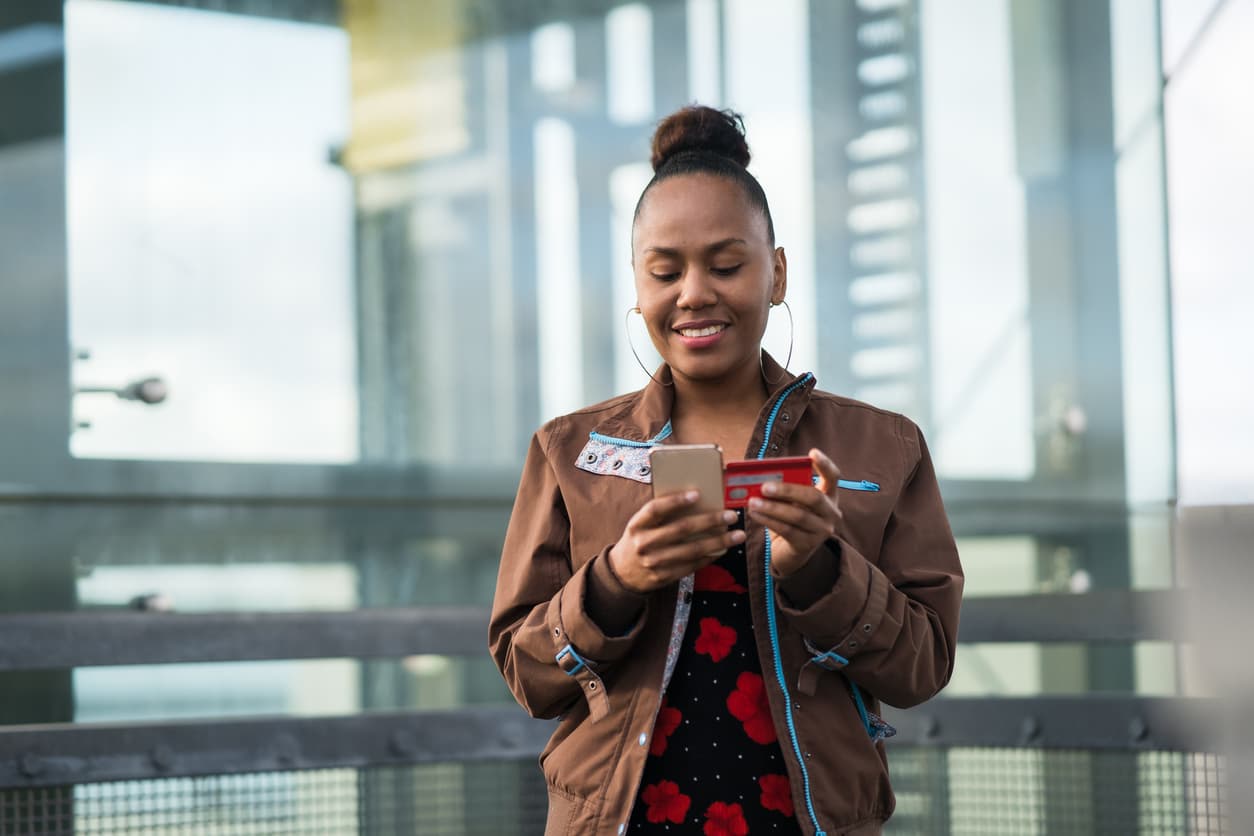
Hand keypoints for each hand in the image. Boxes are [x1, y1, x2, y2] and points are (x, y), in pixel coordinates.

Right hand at [609, 491, 745, 593]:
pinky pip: (692, 565)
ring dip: (718, 542)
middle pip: (681, 529)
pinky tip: (723, 550)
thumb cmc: (639, 539)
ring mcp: (654, 562)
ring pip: (692, 550)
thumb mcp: (641, 524)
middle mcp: (644, 543)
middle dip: (710, 521)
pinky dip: (710, 557)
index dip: (675, 501)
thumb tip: (697, 499)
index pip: (656, 509)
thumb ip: (661, 514)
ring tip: (738, 535)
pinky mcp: (664, 577)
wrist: (623, 572)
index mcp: (637, 524)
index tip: (697, 494)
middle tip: (731, 515)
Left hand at [746, 448, 842, 576]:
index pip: (833, 477)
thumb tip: (762, 476)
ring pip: (798, 516)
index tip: (812, 453)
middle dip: (787, 490)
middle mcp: (831, 513)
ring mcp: (822, 531)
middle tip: (764, 486)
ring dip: (772, 507)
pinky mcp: (807, 545)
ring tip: (753, 501)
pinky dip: (768, 520)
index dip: (825, 464)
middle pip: (813, 497)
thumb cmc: (791, 518)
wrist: (791, 551)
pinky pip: (787, 530)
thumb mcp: (793, 501)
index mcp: (829, 496)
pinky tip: (755, 514)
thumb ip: (786, 487)